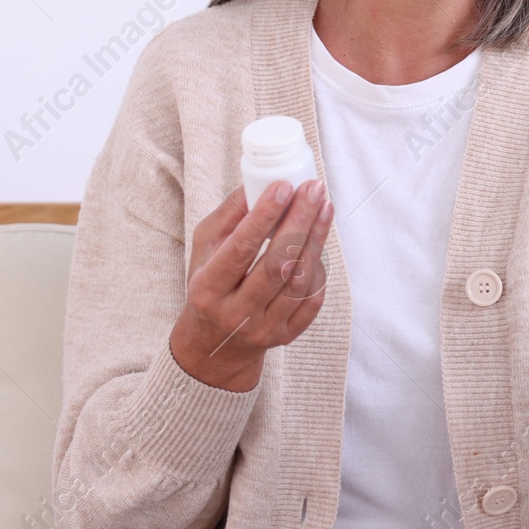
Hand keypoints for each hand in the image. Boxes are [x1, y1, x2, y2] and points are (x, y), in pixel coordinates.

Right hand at [169, 179, 332, 390]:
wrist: (214, 345)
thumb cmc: (209, 284)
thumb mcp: (204, 249)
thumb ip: (229, 215)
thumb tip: (258, 183)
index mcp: (207, 288)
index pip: (240, 249)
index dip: (264, 217)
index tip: (284, 186)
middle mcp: (235, 314)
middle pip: (276, 265)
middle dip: (300, 222)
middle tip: (314, 190)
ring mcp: (263, 329)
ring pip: (298, 282)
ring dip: (316, 240)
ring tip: (324, 208)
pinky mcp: (285, 337)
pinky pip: (312, 300)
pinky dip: (319, 270)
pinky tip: (319, 244)